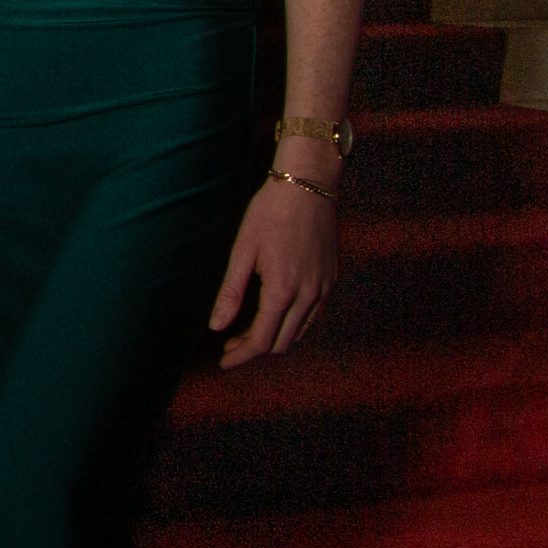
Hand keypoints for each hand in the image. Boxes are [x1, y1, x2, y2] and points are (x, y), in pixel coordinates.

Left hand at [208, 175, 337, 365]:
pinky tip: (274, 313)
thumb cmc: (269, 213)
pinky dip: (292, 323)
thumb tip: (216, 327)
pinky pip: (312, 315)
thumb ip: (230, 292)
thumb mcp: (242, 250)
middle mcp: (309, 295)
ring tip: (247, 331)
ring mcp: (324, 288)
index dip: (241, 356)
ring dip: (274, 337)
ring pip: (299, 332)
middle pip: (281, 342)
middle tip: (229, 344)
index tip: (223, 361)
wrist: (308, 185)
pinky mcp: (331, 279)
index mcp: (283, 290)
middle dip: (254, 349)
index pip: (261, 340)